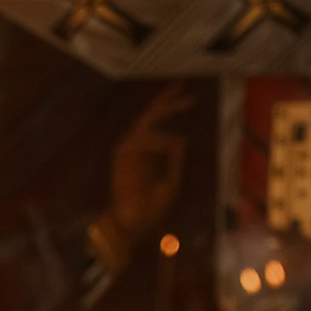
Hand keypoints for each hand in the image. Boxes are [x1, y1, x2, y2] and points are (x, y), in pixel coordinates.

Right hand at [103, 83, 194, 253]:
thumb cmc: (153, 207)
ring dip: (165, 115)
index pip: (160, 125)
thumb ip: (175, 160)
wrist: (135, 222)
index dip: (172, 109)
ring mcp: (129, 151)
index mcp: (151, 154)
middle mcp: (139, 149)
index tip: (189, 98)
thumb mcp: (173, 181)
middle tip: (181, 88)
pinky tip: (172, 143)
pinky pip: (142, 140)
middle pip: (151, 117)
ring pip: (145, 124)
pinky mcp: (121, 156)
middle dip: (166, 102)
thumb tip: (181, 139)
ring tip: (182, 109)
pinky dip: (158, 140)